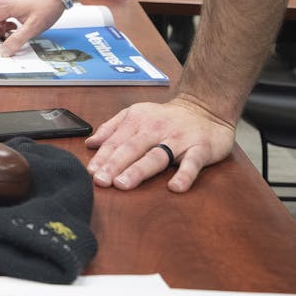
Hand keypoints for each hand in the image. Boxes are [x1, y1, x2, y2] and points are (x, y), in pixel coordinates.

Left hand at [83, 96, 236, 192]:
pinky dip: (185, 175)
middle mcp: (156, 129)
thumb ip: (112, 128)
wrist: (204, 109)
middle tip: (101, 181)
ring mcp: (178, 139)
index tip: (90, 172)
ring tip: (123, 184)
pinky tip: (175, 187)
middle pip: (132, 148)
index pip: (116, 141)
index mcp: (138, 121)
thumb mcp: (136, 114)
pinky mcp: (200, 148)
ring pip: (156, 156)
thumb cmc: (165, 117)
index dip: (103, 156)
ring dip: (138, 170)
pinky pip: (192, 163)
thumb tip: (90, 143)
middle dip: (114, 164)